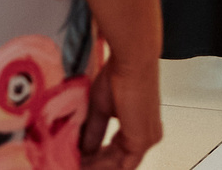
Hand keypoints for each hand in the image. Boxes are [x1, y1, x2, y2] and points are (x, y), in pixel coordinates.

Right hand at [79, 45, 161, 169]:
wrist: (132, 62)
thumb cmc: (120, 74)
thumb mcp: (100, 110)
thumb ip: (93, 133)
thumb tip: (82, 150)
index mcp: (140, 128)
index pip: (117, 154)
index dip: (95, 160)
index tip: (77, 159)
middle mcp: (147, 136)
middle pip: (117, 163)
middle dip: (93, 165)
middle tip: (73, 163)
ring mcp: (147, 140)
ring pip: (118, 166)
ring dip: (94, 166)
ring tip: (75, 164)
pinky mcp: (142, 141)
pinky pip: (122, 166)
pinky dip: (101, 166)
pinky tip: (84, 163)